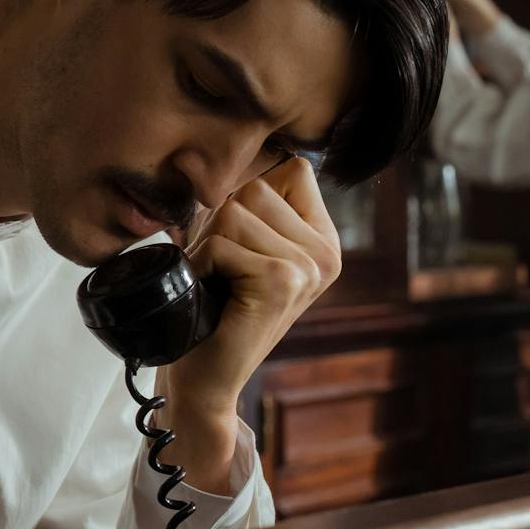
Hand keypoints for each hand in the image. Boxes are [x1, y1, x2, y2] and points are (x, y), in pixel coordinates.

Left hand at [160, 156, 341, 491]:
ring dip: (209, 245)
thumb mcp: (238, 245)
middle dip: (221, 223)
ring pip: (235, 210)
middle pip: (257, 185)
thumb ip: (246, 203)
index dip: (248, 194)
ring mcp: (310, 267)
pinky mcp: (283, 281)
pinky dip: (202, 264)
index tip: (239, 242)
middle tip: (222, 269)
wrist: (206, 377)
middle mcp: (327, 252)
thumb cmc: (212, 305)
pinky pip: (222, 242)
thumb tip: (204, 151)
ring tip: (217, 281)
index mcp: (324, 239)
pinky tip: (212, 294)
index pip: (292, 167)